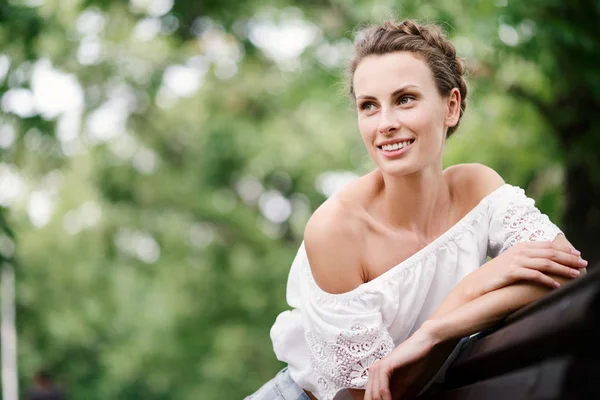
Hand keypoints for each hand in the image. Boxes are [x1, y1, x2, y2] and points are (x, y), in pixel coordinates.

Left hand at [365, 328, 436, 399]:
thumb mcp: (402, 386)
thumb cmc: (414, 364)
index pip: (370, 396)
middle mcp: (373, 371)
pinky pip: (382, 388)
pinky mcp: (385, 366)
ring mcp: (377, 368)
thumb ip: (393, 395)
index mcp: (376, 375)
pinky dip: (386, 398)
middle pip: (370, 396)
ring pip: (375, 394)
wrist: (423, 346)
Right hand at [463, 241, 586, 299]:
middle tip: (583, 264)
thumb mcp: (513, 261)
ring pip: (546, 263)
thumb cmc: (497, 274)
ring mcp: (516, 260)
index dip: (565, 250)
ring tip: (576, 275)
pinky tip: (556, 286)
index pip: (548, 245)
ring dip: (563, 269)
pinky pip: (534, 275)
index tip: (578, 255)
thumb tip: (545, 262)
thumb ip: (528, 258)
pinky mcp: (511, 272)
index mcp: (521, 246)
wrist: (477, 282)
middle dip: (569, 258)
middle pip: (550, 253)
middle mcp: (520, 251)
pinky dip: (547, 280)